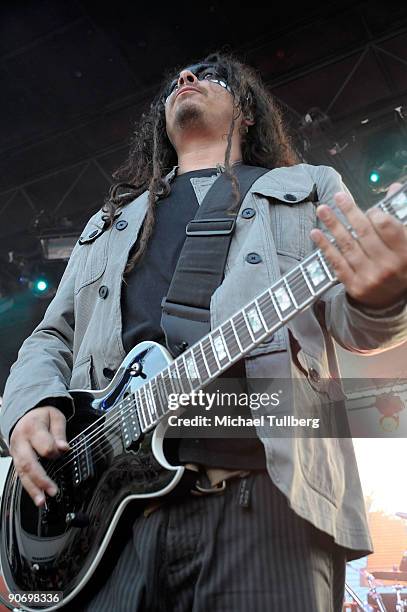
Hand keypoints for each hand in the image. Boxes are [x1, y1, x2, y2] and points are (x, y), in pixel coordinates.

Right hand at [9, 406, 69, 506]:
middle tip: (52, 491)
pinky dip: (29, 487)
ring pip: (22, 473)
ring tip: (41, 501)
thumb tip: (64, 448)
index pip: (44, 445)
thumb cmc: (42, 416)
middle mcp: (21, 442)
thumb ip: (60, 433)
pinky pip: (21, 475)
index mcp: (32, 428)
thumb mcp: (55, 417)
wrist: (25, 414)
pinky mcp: (16, 460)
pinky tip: (37, 497)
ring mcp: (16, 452)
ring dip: (32, 488)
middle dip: (40, 479)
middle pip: (28, 463)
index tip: (64, 451)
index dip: (55, 451)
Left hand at [310, 183, 406, 309]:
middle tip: (337, 196)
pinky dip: (325, 246)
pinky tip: (316, 233)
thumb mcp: (406, 241)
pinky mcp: (355, 286)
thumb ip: (399, 217)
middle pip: (364, 233)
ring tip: (322, 210)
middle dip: (349, 212)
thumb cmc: (399, 263)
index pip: (387, 227)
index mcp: (405, 252)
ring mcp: (370, 277)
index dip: (375, 214)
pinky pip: (337, 262)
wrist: (391, 300)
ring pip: (348, 246)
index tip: (369, 209)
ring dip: (333, 225)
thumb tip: (395, 188)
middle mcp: (388, 265)